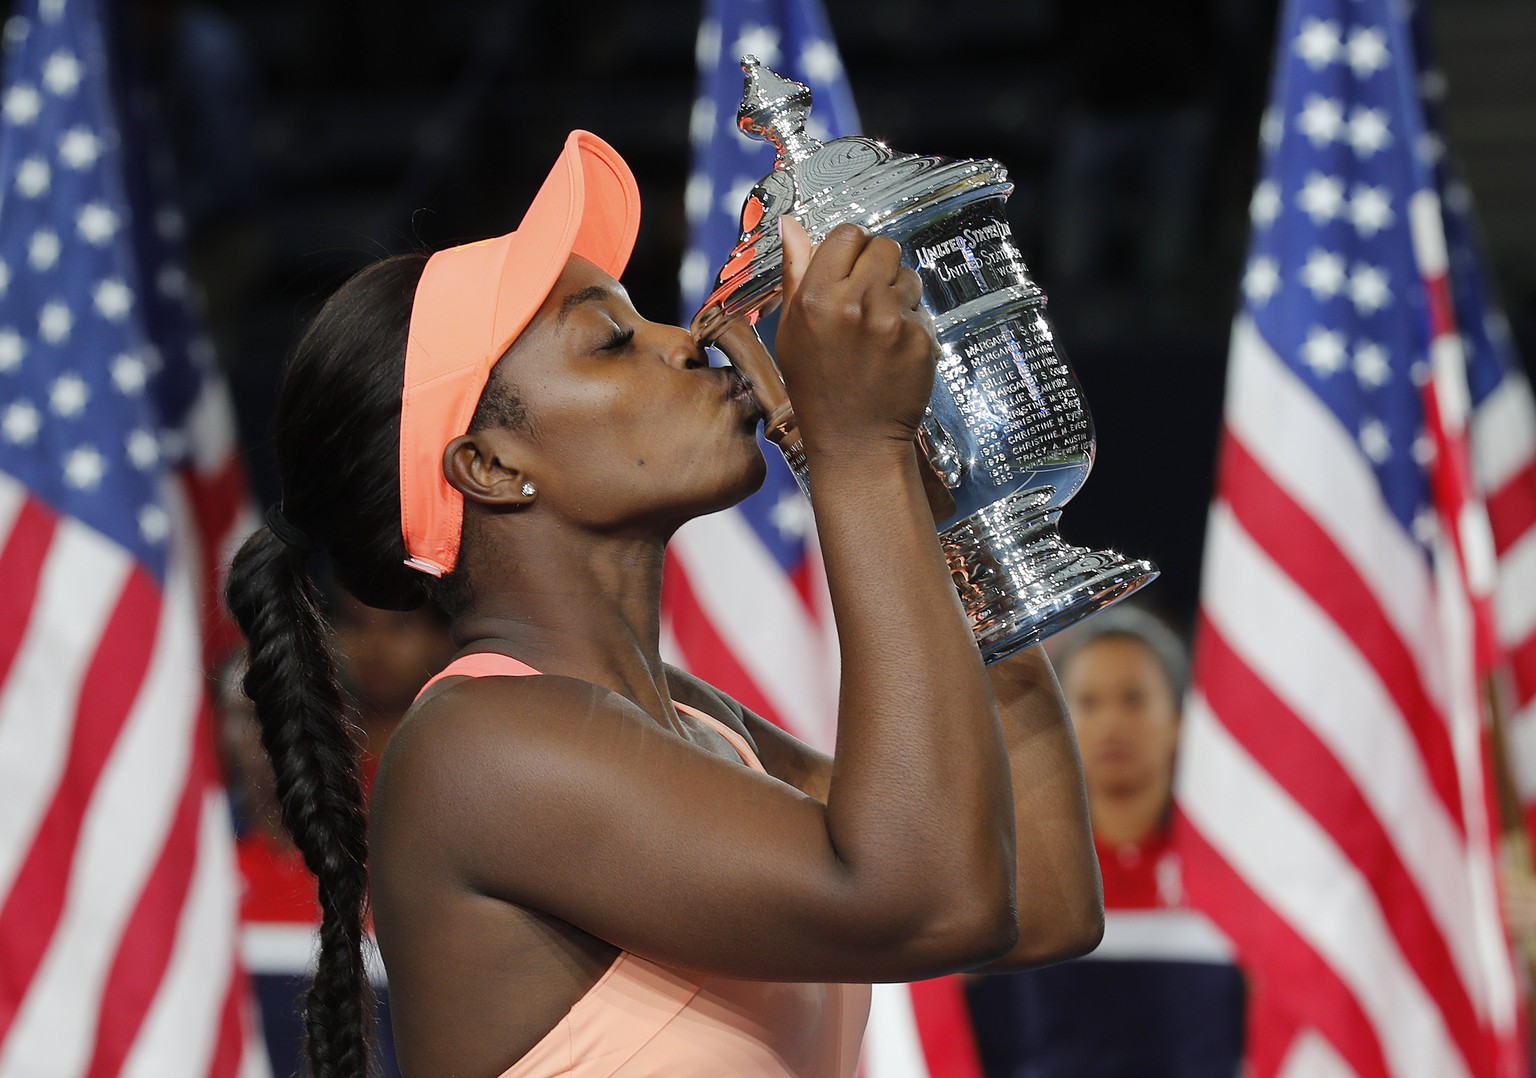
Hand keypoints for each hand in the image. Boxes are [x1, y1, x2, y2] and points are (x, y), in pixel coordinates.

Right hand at [774, 216, 936, 456]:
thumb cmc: (818, 387)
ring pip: (908, 275)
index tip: (848, 270)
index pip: (846, 235)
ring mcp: (891, 321)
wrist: (855, 440)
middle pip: (883, 246)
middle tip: (868, 298)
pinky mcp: (920, 339)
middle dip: (878, 266)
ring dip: (898, 293)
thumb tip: (790, 224)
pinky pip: (921, 310)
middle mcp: (854, 303)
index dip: (849, 251)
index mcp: (816, 298)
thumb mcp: (792, 330)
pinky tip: (893, 351)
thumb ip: (796, 272)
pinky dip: (911, 326)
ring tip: (880, 328)